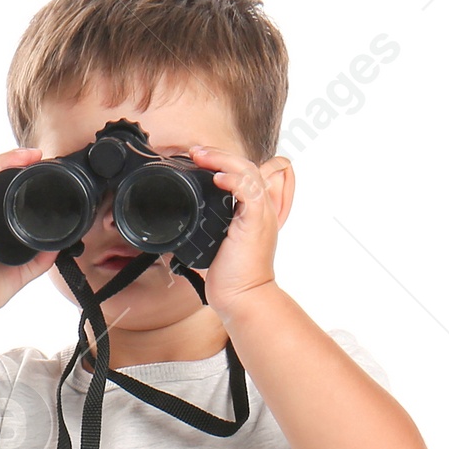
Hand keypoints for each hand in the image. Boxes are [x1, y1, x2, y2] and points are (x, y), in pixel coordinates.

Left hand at [186, 145, 291, 321]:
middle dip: (219, 153)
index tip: (200, 159)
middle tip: (195, 152)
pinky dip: (233, 180)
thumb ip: (211, 223)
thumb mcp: (218, 241)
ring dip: (222, 160)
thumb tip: (186, 214)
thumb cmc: (231, 275)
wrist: (243, 297)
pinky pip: (250, 191)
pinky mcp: (257, 222)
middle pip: (247, 165)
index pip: (246, 172)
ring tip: (200, 157)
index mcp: (254, 210)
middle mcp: (262, 209)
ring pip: (249, 171)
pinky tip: (217, 179)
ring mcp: (262, 214)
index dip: (226, 160)